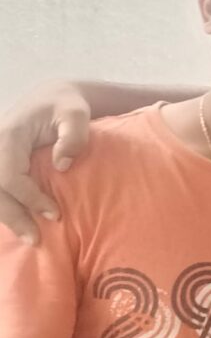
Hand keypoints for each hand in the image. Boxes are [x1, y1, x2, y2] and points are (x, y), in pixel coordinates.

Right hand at [0, 82, 90, 244]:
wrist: (53, 97)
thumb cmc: (67, 106)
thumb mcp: (76, 113)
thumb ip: (73, 136)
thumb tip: (62, 166)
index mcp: (8, 135)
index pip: (9, 174)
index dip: (29, 198)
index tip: (54, 214)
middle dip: (13, 216)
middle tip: (35, 239)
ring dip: (6, 217)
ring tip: (29, 238)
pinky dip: (5, 207)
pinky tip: (19, 224)